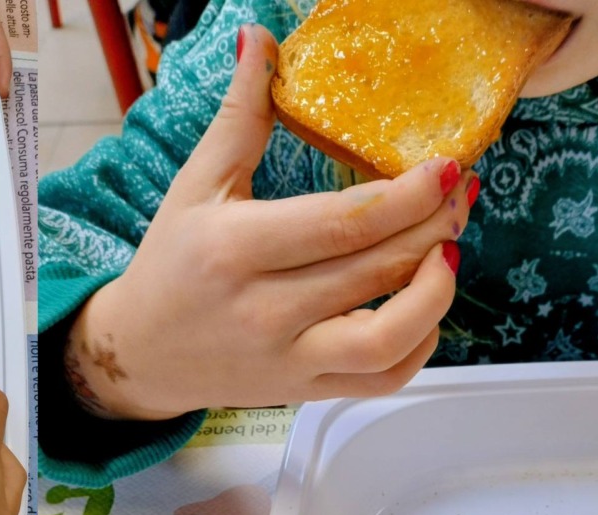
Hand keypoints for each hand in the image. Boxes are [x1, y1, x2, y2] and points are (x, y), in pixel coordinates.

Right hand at [65, 24, 473, 420]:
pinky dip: (419, 346)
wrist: (139, 355)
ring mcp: (286, 359)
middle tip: (458, 194)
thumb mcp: (195, 187)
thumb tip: (259, 39)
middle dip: (434, 225)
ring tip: (445, 251)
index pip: (344, 223)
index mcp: (235, 252)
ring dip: (435, 291)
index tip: (445, 167)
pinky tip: (423, 306)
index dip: (409, 195)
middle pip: (376, 269)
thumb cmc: (169, 268)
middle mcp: (263, 312)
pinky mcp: (301, 391)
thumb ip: (239, 115)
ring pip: (386, 336)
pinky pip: (379, 379)